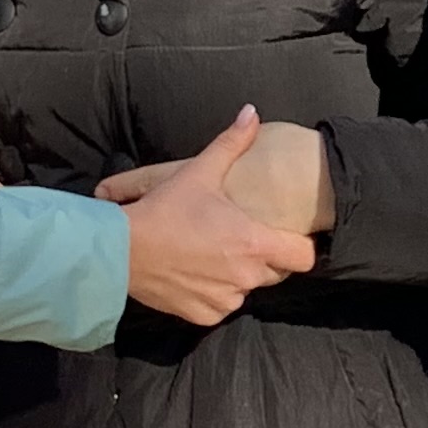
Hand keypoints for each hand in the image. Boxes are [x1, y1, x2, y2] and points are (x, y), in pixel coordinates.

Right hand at [120, 107, 319, 326]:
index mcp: (254, 243)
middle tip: (240, 240)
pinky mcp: (204, 315)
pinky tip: (197, 273)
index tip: (287, 237)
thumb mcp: (199, 172)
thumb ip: (231, 143)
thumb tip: (251, 112)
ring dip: (238, 277)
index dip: (299, 245)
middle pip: (276, 272)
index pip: (304, 256)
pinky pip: (222, 306)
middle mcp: (246, 276)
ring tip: (213, 256)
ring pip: (247, 290)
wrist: (122, 250)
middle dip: (264, 258)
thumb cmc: (165, 210)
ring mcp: (225, 299)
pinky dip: (215, 294)